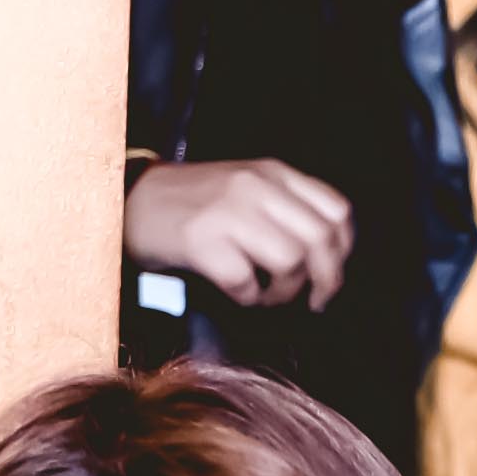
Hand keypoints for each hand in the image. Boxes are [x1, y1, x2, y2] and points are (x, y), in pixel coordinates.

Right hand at [128, 157, 359, 307]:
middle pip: (321, 239)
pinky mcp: (202, 240)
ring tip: (266, 295)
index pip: (336, 211)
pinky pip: (246, 281)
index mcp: (273, 174)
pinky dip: (248, 297)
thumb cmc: (193, 207)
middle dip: (326, 281)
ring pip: (291, 261)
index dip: (343, 251)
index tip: (332, 274)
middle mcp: (256, 186)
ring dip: (283, 292)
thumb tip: (328, 258)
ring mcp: (229, 212)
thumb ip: (286, 210)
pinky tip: (237, 291)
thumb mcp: (247, 191)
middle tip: (314, 301)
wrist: (132, 201)